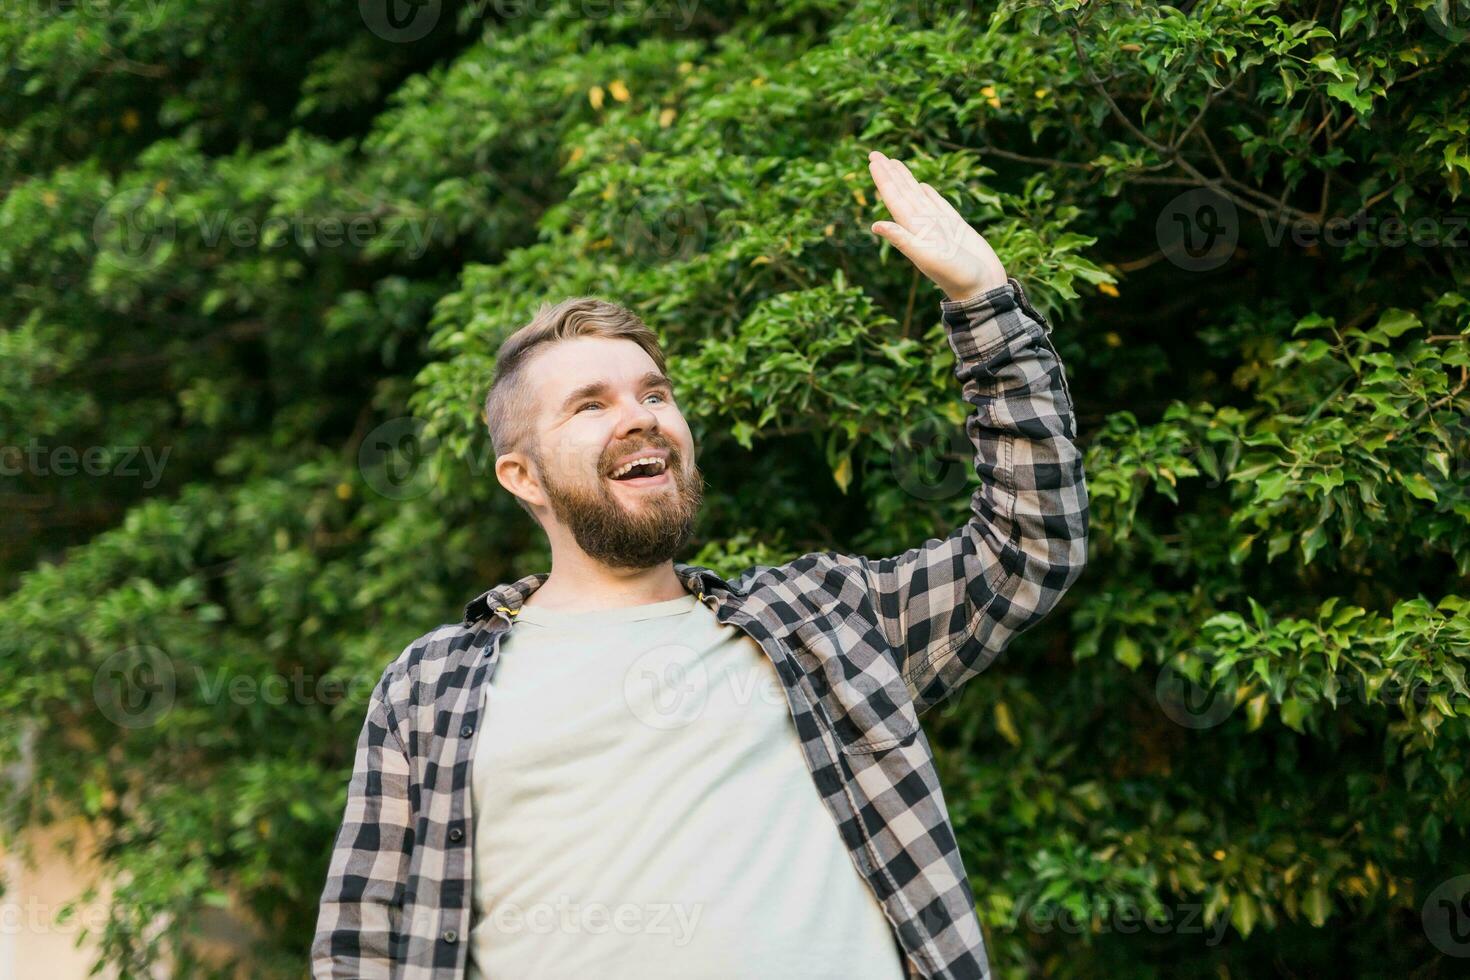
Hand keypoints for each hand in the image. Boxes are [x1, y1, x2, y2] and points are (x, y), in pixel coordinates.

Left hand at [866, 150, 1007, 302]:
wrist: (982, 288)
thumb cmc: (956, 276)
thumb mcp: (928, 257)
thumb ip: (903, 240)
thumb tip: (875, 225)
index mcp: (914, 229)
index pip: (894, 198)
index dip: (883, 179)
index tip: (872, 160)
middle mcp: (922, 225)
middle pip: (901, 192)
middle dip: (889, 173)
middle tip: (874, 153)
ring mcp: (938, 224)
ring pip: (917, 195)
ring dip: (905, 179)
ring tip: (894, 163)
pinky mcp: (955, 225)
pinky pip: (938, 204)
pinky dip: (928, 193)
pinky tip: (922, 186)